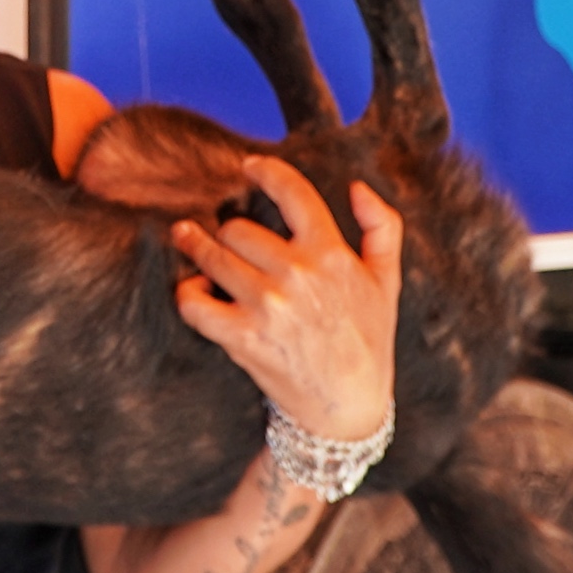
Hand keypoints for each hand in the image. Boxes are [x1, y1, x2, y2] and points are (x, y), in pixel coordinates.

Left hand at [172, 158, 399, 443]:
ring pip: (213, 256)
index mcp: (331, 254)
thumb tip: (357, 186)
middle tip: (222, 232)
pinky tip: (196, 290)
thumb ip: (382, 227)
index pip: (293, 192)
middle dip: (229, 230)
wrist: (347, 406)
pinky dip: (188, 293)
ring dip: (195, 246)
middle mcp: (296, 274)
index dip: (265, 171)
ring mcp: (266, 306)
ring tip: (186, 237)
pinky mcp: (241, 338)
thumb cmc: (367, 339)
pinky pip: (194, 302)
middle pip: (239, 228)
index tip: (249, 166)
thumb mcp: (386, 281)